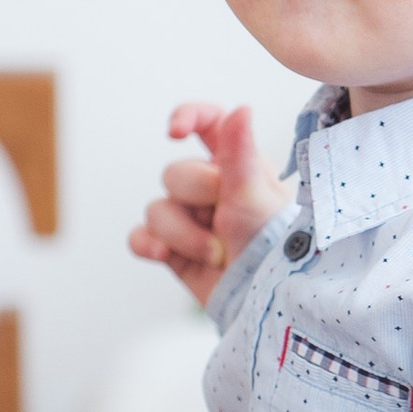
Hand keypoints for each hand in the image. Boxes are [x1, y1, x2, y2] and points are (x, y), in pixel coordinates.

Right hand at [127, 103, 288, 308]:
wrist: (266, 304)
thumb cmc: (273, 247)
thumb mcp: (256, 197)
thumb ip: (241, 152)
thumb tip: (241, 107)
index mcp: (238, 165)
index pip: (209, 122)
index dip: (187, 117)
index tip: (175, 132)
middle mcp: (212, 189)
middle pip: (173, 173)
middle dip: (195, 200)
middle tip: (226, 223)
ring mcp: (191, 220)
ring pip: (156, 209)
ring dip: (183, 235)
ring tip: (216, 254)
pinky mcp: (174, 251)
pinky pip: (140, 237)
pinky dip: (149, 246)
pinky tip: (165, 256)